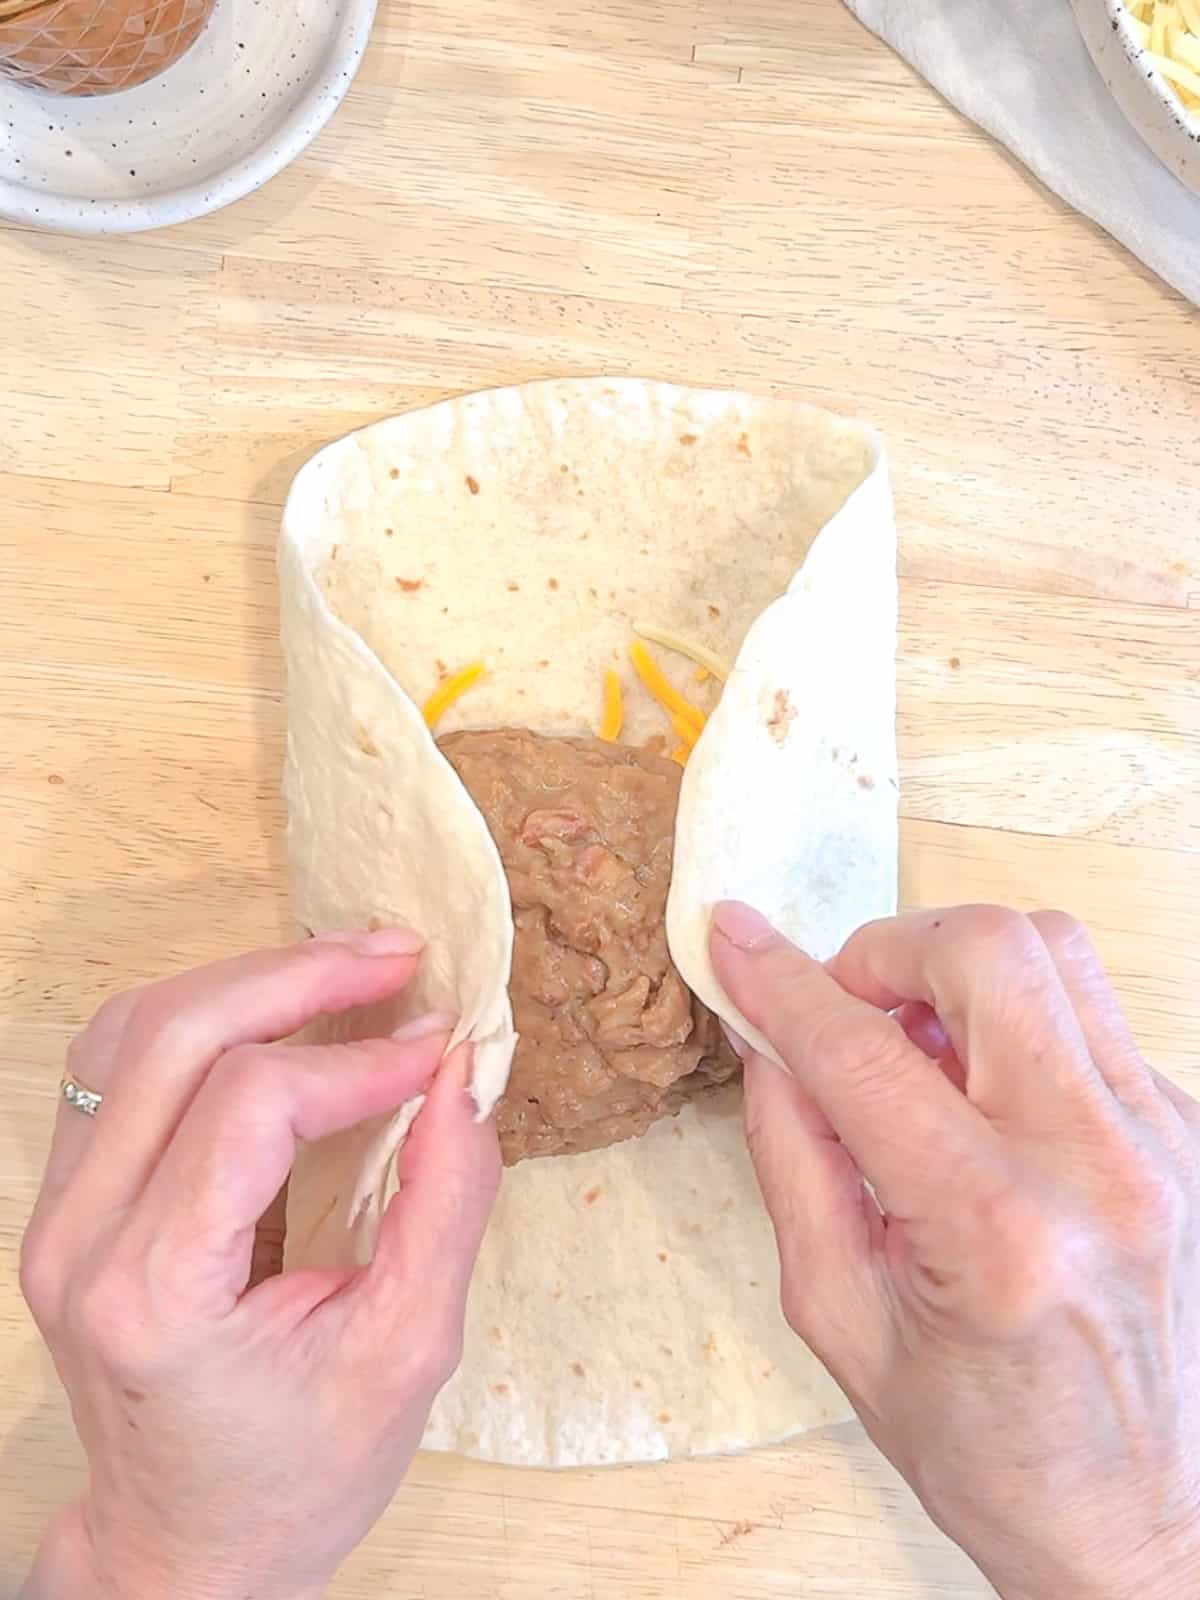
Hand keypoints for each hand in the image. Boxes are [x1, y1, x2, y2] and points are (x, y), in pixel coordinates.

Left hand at [19, 928, 499, 1599]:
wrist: (188, 1551)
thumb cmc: (296, 1478)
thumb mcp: (406, 1355)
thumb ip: (445, 1206)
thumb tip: (463, 1076)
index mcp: (157, 1292)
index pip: (250, 1102)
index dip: (359, 1058)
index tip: (439, 1052)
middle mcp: (82, 1242)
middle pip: (174, 1036)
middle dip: (299, 976)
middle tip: (399, 956)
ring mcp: (58, 1218)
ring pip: (133, 1031)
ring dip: (246, 982)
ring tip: (346, 969)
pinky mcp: (68, 1203)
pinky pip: (119, 1065)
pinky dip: (203, 1018)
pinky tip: (275, 1013)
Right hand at [712, 902, 1199, 1599]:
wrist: (1138, 1523)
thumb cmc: (988, 1448)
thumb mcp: (841, 1314)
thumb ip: (793, 1156)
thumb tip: (765, 1039)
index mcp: (996, 1230)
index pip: (862, 1054)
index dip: (781, 982)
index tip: (734, 940)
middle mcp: (1099, 1166)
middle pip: (989, 952)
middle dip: (887, 951)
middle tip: (846, 1004)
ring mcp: (1164, 1144)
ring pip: (1056, 955)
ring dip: (959, 972)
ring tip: (916, 1045)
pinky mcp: (1189, 1134)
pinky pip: (1089, 1021)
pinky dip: (1016, 1029)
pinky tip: (983, 1103)